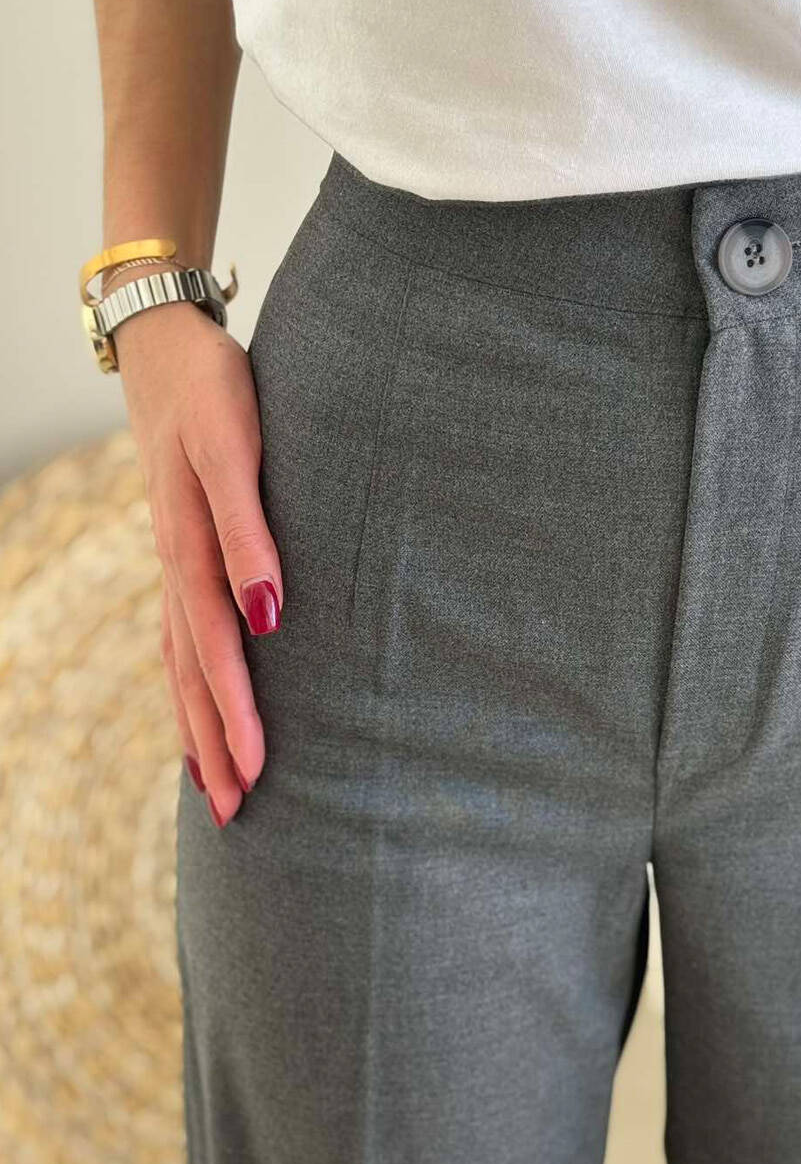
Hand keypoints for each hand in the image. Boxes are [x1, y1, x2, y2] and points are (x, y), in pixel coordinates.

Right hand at [115, 286, 281, 826]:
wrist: (168, 347)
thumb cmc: (215, 391)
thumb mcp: (235, 448)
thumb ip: (249, 529)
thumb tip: (268, 614)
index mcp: (192, 548)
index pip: (215, 649)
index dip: (234, 712)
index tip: (256, 771)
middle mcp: (176, 565)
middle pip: (193, 672)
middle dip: (216, 743)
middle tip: (241, 816)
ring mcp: (171, 562)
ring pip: (181, 663)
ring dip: (199, 727)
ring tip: (219, 794)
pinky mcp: (178, 554)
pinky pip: (176, 638)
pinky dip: (186, 687)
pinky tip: (199, 719)